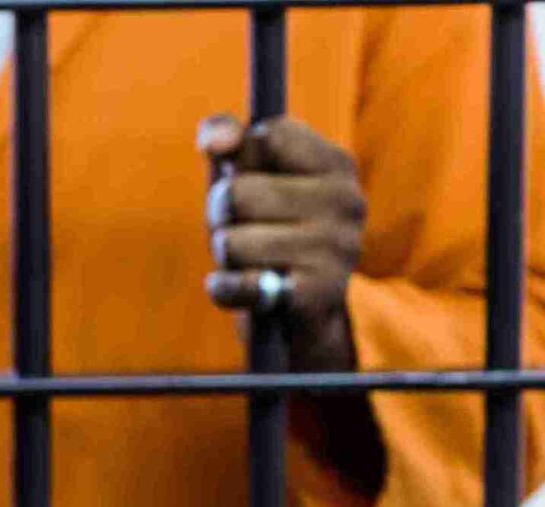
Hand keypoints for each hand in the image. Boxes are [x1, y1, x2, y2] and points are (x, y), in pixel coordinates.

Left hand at [200, 114, 364, 373]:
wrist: (300, 315)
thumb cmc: (267, 230)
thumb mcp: (248, 177)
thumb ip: (229, 141)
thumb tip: (214, 139)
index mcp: (337, 164)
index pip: (267, 136)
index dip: (239, 161)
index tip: (251, 179)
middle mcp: (347, 201)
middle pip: (236, 193)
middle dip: (221, 215)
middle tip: (244, 229)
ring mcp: (337, 250)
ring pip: (230, 242)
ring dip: (225, 255)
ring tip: (252, 261)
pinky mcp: (314, 296)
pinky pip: (238, 285)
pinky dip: (224, 289)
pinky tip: (240, 289)